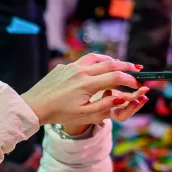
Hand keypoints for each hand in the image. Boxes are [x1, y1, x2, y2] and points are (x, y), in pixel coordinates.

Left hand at [21, 54, 149, 129]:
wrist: (34, 106)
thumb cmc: (58, 114)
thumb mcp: (83, 114)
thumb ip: (104, 105)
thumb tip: (122, 97)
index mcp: (87, 83)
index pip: (115, 77)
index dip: (129, 80)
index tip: (138, 84)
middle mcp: (80, 71)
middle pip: (109, 64)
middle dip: (126, 66)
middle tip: (137, 69)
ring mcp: (71, 67)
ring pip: (96, 58)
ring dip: (111, 60)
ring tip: (120, 64)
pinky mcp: (63, 67)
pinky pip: (83, 61)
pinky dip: (95, 62)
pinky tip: (97, 68)